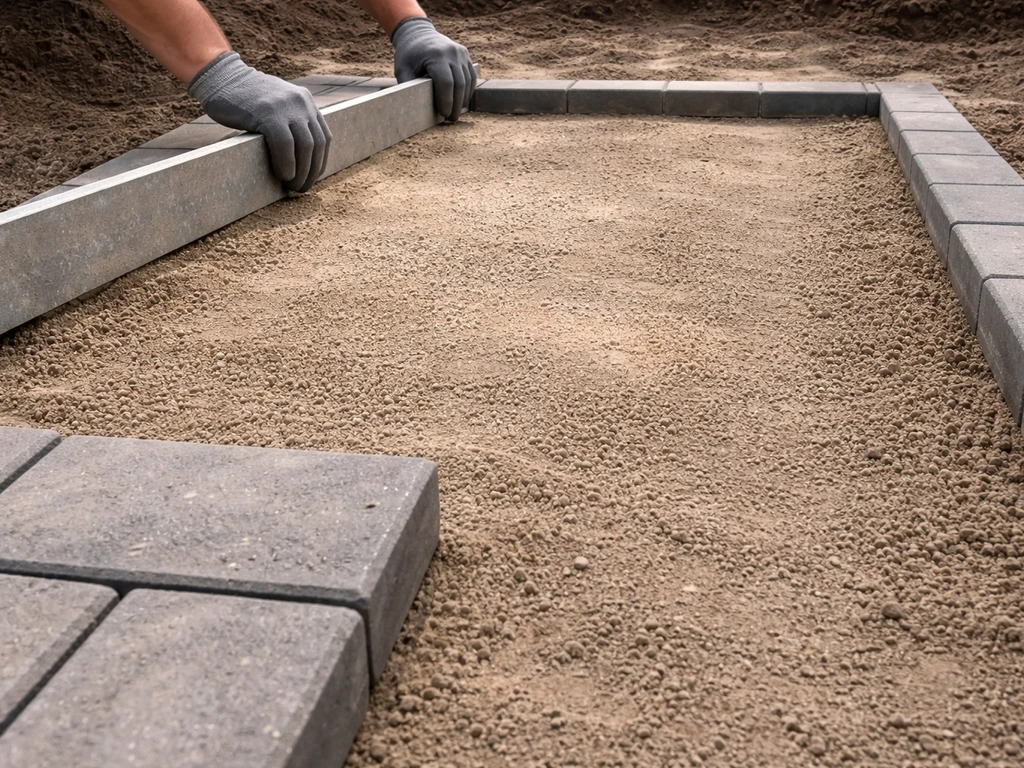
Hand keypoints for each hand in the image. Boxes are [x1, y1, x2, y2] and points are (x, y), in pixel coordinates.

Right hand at [188, 52, 330, 191]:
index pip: (323, 138)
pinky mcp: (268, 112)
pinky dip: (286, 164)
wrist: (220, 76)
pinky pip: (285, 144)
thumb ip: (290, 123)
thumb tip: (299, 160)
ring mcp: (285, 106)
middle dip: (311, 172)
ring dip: (301, 172)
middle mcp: (300, 102)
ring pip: (305, 146)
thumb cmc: (243, 99)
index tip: (310, 178)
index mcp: (305, 101)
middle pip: (316, 145)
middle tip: (300, 189)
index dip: (319, 163)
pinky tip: (282, 175)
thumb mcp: (276, 106)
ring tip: (291, 186)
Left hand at [392, 17, 474, 121]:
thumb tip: (413, 109)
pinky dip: (468, 90)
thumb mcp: (402, 69)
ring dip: (463, 100)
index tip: (444, 115)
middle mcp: (452, 53)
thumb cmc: (408, 54)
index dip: (446, 101)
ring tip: (456, 113)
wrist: (418, 33)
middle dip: (456, 104)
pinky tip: (462, 101)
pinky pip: (471, 76)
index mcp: (435, 55)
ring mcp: (461, 53)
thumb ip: (408, 86)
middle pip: (460, 84)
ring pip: (468, 81)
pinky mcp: (465, 55)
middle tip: (451, 119)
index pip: (446, 82)